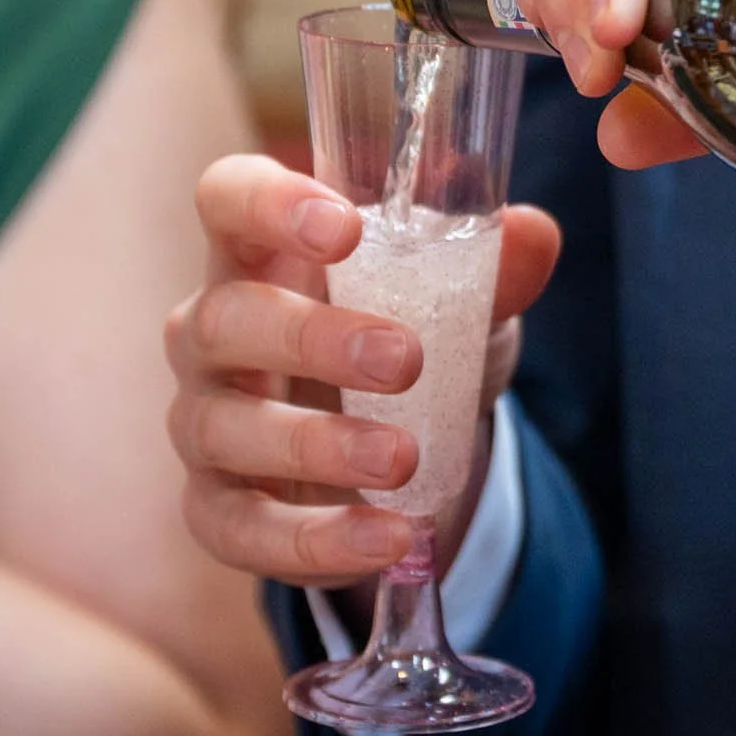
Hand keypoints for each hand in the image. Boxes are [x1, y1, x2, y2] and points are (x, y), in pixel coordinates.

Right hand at [165, 155, 559, 586]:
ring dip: (315, 445)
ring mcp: (204, 421)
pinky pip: (242, 528)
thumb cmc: (405, 336)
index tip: (345, 228)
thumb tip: (531, 233)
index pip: (227, 198)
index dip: (269, 204)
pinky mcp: (216, 508)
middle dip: (311, 339)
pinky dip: (316, 537)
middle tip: (405, 360)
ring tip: (402, 457)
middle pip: (224, 319)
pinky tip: (387, 536)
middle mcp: (211, 330)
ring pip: (223, 429)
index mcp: (259, 251)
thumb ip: (492, 265)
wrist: (400, 444)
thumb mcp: (458, 298)